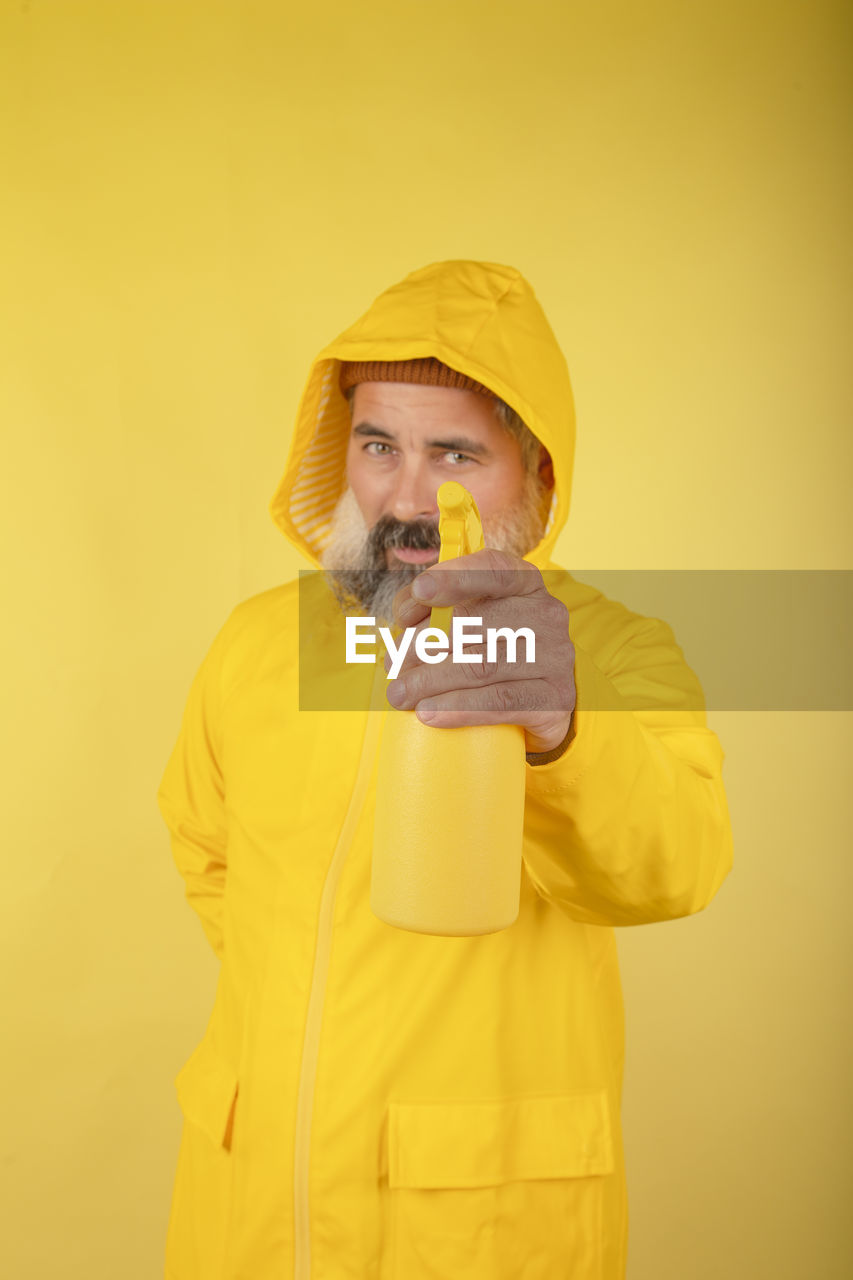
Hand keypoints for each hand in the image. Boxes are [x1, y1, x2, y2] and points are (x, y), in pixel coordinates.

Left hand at [384, 548, 575, 754]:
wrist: (543, 703)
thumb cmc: (495, 652)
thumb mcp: (471, 621)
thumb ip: (435, 609)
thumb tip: (403, 624)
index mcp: (525, 584)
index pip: (493, 569)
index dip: (454, 577)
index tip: (420, 591)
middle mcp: (546, 615)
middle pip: (473, 623)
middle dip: (422, 644)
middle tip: (393, 665)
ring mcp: (555, 658)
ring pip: (481, 665)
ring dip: (430, 681)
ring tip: (400, 695)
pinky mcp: (554, 699)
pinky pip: (500, 702)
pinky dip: (459, 708)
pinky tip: (429, 713)